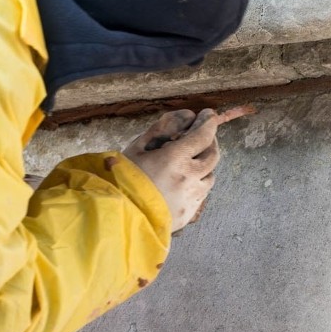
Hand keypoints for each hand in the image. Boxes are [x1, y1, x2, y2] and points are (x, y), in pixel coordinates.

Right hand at [122, 109, 219, 231]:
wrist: (118, 216)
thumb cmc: (122, 179)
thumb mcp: (137, 147)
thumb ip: (162, 129)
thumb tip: (186, 117)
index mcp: (175, 159)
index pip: (203, 136)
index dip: (209, 123)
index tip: (209, 115)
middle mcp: (189, 178)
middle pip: (213, 155)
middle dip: (210, 141)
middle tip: (202, 135)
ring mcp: (191, 198)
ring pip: (210, 176)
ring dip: (204, 165)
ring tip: (191, 161)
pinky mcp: (189, 213)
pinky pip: (201, 194)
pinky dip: (198, 183)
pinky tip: (184, 182)